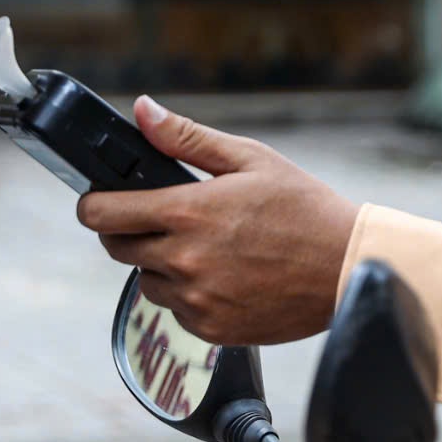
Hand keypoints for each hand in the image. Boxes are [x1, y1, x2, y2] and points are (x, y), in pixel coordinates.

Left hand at [79, 100, 361, 345]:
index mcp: (187, 212)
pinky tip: (223, 276)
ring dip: (160, 265)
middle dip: (128, 231)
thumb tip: (141, 111)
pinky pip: (176, 310)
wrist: (348, 268)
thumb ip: (186, 137)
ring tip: (204, 248)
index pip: (102, 214)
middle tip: (161, 219)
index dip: (93, 204)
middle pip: (117, 248)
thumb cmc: (304, 208)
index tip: (99, 200)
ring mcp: (196, 300)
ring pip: (146, 282)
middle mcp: (184, 260)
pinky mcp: (211, 329)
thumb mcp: (250, 158)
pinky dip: (188, 295)